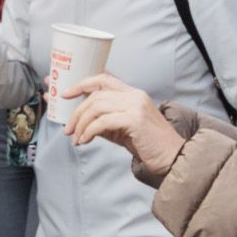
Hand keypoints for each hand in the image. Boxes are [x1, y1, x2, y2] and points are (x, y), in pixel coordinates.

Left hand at [61, 73, 182, 175]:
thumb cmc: (148, 145)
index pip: (103, 78)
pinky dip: (89, 131)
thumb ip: (104, 122)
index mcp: (133, 94)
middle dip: (76, 112)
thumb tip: (80, 122)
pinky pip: (102, 121)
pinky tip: (85, 140)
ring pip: (96, 107)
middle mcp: (135, 95)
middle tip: (67, 128)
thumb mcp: (122, 129)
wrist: (171, 157)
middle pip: (95, 95)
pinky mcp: (135, 120)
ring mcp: (136, 106)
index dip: (81, 84)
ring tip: (76, 138)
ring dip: (81, 124)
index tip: (64, 94)